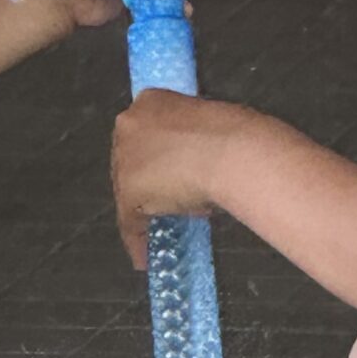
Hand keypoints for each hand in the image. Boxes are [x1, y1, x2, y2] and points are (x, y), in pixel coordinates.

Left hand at [111, 89, 248, 267]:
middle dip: (148, 181)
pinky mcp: (128, 190)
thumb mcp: (208, 129)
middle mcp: (129, 123)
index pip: (146, 134)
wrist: (231, 150)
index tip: (169, 172)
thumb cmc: (232, 135)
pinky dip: (137, 240)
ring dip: (144, 211)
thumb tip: (195, 177)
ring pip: (129, 189)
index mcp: (150, 100)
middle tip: (168, 201)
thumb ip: (192, 144)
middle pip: (131, 160)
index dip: (157, 156)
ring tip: (160, 228)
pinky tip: (145, 257)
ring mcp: (125, 157)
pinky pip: (130, 221)